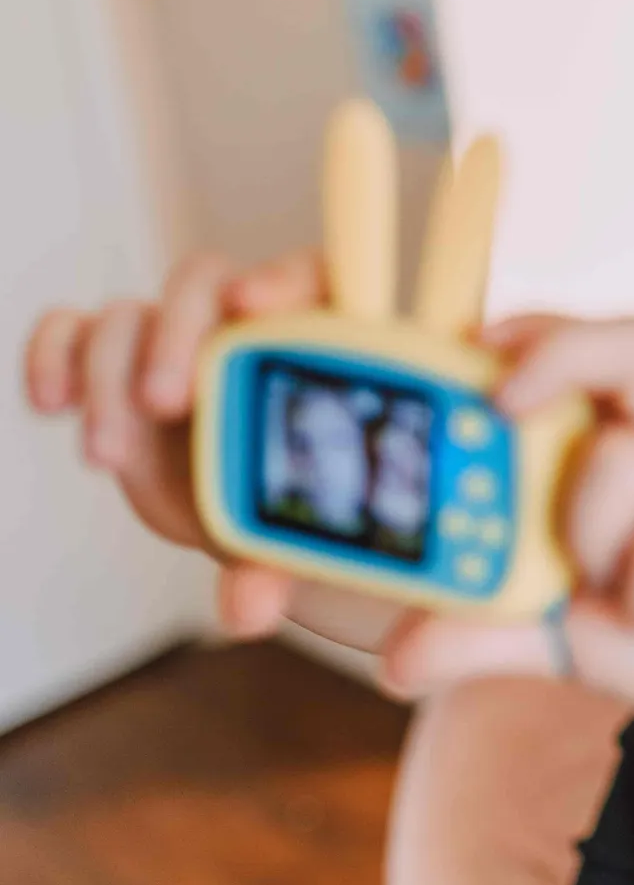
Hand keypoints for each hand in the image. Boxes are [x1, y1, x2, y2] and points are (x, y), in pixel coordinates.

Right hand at [23, 251, 325, 636]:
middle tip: (166, 403)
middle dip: (180, 334)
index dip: (285, 278)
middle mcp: (250, 328)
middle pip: (209, 285)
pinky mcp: (124, 367)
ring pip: (135, 315)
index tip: (253, 307)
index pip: (319, 275)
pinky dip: (53, 352)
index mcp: (331, 345)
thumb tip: (243, 609)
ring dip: (110, 375)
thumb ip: (283, 571)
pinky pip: (74, 329)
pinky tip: (51, 402)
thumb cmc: (318, 525)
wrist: (271, 537)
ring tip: (108, 457)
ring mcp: (182, 343)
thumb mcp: (317, 548)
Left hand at [382, 317, 633, 751]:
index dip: (542, 331)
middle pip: (632, 345)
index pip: (605, 346)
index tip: (475, 346)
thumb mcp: (555, 632)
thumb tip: (395, 661)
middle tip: (498, 408)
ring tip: (610, 593)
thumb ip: (483, 629)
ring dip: (589, 536)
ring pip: (622, 460)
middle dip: (554, 356)